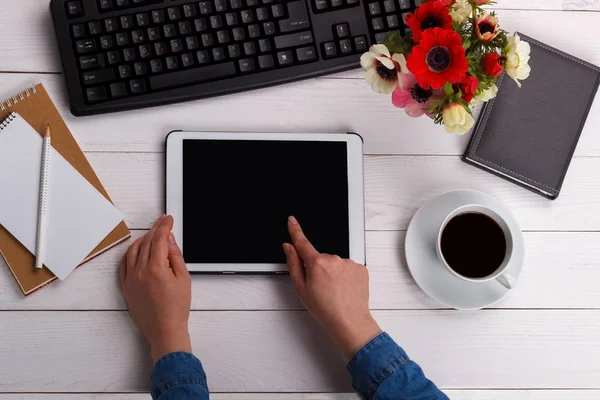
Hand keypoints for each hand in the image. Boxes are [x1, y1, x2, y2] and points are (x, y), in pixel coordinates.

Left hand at [120, 215, 191, 362]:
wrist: (164, 330)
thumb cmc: (176, 308)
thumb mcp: (184, 279)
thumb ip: (175, 256)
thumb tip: (169, 240)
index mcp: (156, 269)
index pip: (159, 239)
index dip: (164, 226)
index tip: (168, 219)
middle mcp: (140, 272)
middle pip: (146, 243)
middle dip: (155, 230)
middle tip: (163, 222)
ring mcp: (131, 280)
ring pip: (133, 251)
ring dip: (142, 239)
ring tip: (152, 235)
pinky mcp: (126, 288)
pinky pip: (124, 265)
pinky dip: (130, 254)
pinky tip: (136, 250)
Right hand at [283, 216, 381, 359]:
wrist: (349, 321)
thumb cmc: (325, 309)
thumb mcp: (301, 288)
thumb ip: (293, 264)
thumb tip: (289, 247)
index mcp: (317, 263)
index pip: (302, 242)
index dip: (295, 230)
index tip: (292, 221)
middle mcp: (334, 259)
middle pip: (320, 257)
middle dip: (318, 268)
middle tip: (320, 287)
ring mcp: (349, 262)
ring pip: (335, 263)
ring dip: (333, 273)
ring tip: (334, 291)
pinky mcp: (360, 267)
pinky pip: (347, 267)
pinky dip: (344, 276)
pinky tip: (344, 289)